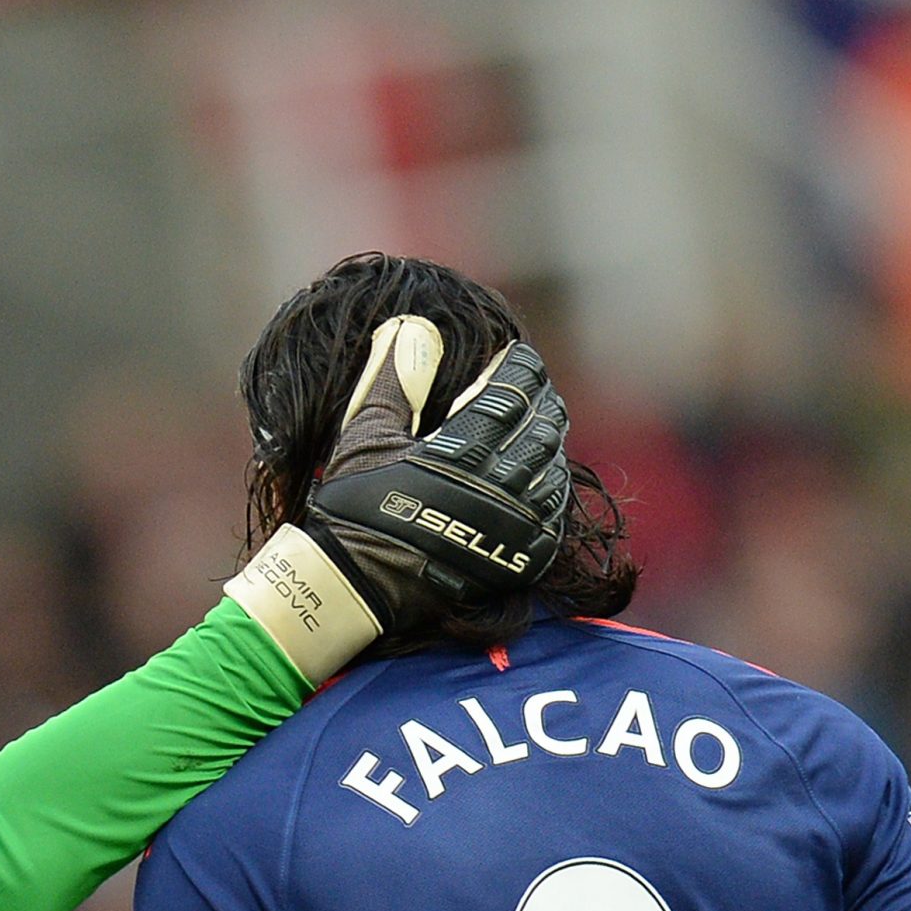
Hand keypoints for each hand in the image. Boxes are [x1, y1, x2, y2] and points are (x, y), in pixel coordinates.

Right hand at [302, 317, 571, 624]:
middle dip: (540, 399)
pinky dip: (550, 485)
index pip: (516, 390)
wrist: (357, 584)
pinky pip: (555, 512)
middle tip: (525, 388)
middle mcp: (500, 489)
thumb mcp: (364, 436)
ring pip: (555, 467)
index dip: (520, 366)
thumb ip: (394, 379)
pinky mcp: (521, 557)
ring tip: (532, 427)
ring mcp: (516, 527)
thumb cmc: (355, 507)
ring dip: (547, 441)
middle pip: (545, 425)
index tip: (513, 355)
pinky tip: (535, 475)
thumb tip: (413, 326)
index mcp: (463, 452)